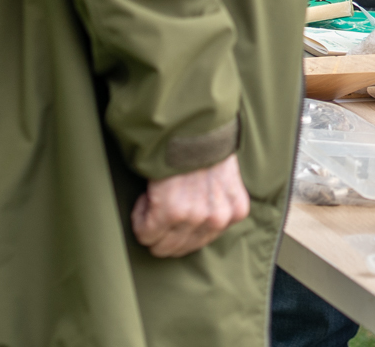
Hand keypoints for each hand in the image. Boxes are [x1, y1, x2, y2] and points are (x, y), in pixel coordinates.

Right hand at [131, 152, 249, 257]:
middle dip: (162, 231)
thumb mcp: (224, 178)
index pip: (200, 242)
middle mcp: (218, 219)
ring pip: (160, 246)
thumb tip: (192, 225)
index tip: (174, 203)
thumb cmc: (203, 145)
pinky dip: (140, 215)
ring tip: (155, 197)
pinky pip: (144, 232)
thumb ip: (214, 204)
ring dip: (151, 223)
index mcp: (235, 212)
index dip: (180, 225)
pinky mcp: (171, 212)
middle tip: (159, 205)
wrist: (192, 124)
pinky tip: (147, 195)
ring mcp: (195, 217)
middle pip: (179, 249)